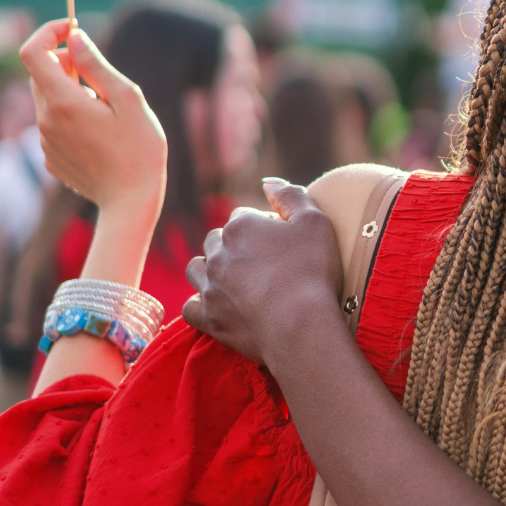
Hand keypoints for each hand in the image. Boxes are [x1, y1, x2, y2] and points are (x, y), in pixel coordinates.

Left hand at [19, 18, 164, 218]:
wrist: (131, 202)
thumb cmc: (139, 149)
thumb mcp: (128, 99)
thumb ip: (97, 66)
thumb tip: (75, 39)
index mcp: (64, 102)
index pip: (32, 53)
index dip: (48, 33)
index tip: (73, 29)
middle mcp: (46, 120)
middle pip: (40, 74)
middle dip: (65, 62)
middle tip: (100, 73)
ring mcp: (44, 141)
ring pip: (47, 99)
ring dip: (70, 90)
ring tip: (106, 109)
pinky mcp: (50, 157)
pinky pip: (53, 124)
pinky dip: (71, 115)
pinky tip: (101, 134)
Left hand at [182, 180, 343, 364]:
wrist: (299, 323)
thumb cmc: (312, 270)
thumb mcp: (315, 222)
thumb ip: (290, 195)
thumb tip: (268, 182)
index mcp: (241, 226)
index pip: (243, 216)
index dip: (264, 226)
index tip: (283, 242)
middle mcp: (217, 252)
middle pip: (217, 239)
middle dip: (234, 245)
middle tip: (263, 262)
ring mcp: (209, 286)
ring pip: (196, 269)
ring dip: (210, 269)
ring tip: (235, 279)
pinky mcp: (208, 317)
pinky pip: (190, 307)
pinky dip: (200, 304)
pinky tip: (217, 305)